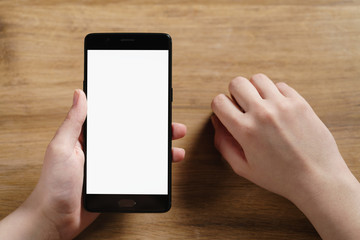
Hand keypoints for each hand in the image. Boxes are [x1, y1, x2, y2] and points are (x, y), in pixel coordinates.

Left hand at [0, 89, 186, 239]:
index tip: (150, 105)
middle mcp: (101, 149)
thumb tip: (79, 94)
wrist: (57, 219)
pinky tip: (162, 166)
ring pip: (139, 152)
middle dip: (154, 130)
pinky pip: (138, 171)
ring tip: (174, 148)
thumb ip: (73, 122)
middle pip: (133, 135)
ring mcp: (111, 166)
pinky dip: (152, 168)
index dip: (133, 111)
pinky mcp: (116, 181)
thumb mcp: (61, 147)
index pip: (115, 118)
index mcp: (88, 137)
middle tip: (171, 126)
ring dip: (158, 149)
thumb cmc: (53, 185)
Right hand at [211, 74, 359, 238]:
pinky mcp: (300, 102)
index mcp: (245, 130)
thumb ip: (224, 144)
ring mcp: (282, 105)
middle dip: (234, 93)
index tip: (226, 113)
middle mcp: (262, 113)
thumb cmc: (279, 177)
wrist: (317, 178)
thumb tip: (217, 122)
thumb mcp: (243, 168)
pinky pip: (280, 85)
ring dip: (255, 89)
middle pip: (237, 83)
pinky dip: (275, 93)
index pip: (219, 101)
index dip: (219, 107)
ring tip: (260, 104)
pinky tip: (277, 107)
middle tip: (242, 107)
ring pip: (258, 79)